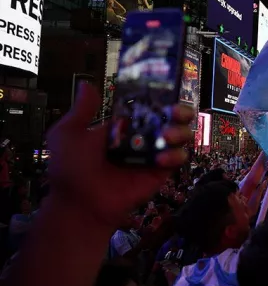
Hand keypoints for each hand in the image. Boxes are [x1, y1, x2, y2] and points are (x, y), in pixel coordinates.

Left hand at [46, 84, 191, 230]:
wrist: (80, 202)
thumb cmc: (71, 168)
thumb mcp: (68, 133)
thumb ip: (82, 110)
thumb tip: (87, 83)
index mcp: (122, 127)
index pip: (147, 107)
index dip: (159, 99)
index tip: (164, 94)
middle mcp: (141, 138)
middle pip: (171, 119)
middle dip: (179, 112)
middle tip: (174, 111)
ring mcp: (153, 156)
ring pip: (181, 137)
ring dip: (179, 131)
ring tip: (166, 135)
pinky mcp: (161, 173)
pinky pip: (179, 159)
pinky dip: (175, 155)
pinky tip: (160, 158)